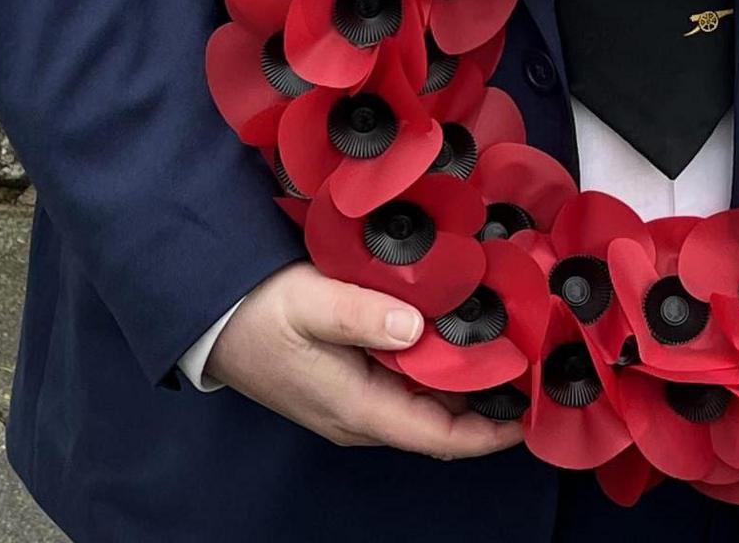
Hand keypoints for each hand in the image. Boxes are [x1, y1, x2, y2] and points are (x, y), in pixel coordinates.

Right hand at [204, 264, 525, 458]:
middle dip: (487, 399)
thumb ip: (363, 315)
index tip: (528, 408)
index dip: (490, 430)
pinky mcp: (347, 384)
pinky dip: (435, 366)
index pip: (440, 435)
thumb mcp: (310, 303)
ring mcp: (353, 403)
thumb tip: (415, 325)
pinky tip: (452, 334)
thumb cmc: (255, 312)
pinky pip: (404, 384)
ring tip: (504, 343)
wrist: (209, 316)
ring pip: (423, 402)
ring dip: (463, 380)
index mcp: (358, 407)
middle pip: (440, 421)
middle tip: (529, 360)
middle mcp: (360, 416)